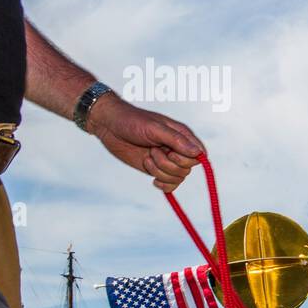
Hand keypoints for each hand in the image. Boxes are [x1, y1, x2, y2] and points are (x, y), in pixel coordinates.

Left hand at [87, 95, 204, 192]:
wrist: (109, 126)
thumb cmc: (132, 121)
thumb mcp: (155, 128)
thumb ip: (177, 141)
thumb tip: (198, 153)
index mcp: (182, 136)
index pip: (198, 156)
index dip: (186, 159)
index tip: (170, 153)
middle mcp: (178, 149)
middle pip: (187, 169)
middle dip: (168, 165)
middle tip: (152, 152)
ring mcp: (168, 161)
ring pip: (177, 178)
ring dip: (160, 172)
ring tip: (146, 159)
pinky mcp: (157, 170)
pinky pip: (170, 185)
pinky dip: (163, 185)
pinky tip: (153, 179)